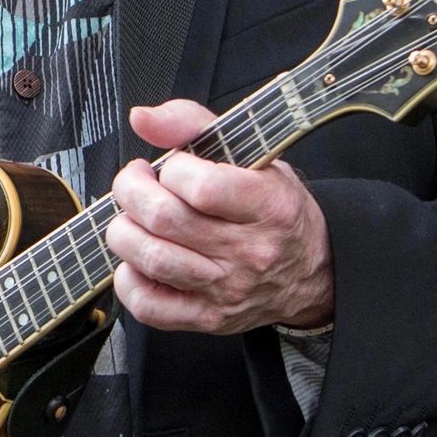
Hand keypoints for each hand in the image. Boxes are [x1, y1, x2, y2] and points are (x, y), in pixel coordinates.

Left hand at [105, 98, 333, 334]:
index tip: (173, 166)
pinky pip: (148, 306)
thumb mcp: (251, 153)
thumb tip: (141, 118)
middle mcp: (248, 252)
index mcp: (268, 206)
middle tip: (136, 183)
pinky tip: (139, 260)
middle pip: (165, 220)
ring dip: (125, 231)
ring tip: (135, 218)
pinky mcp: (207, 318)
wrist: (311, 270)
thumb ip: (193, 124)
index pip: (202, 187)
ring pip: (151, 259)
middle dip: (131, 191)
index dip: (172, 169)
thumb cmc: (274, 206)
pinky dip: (128, 280)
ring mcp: (226, 290)